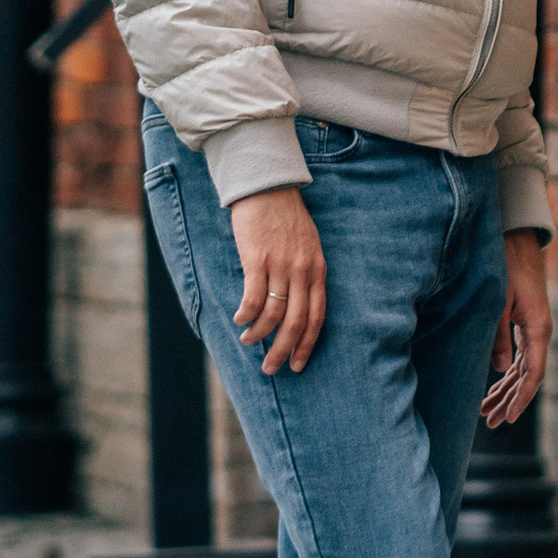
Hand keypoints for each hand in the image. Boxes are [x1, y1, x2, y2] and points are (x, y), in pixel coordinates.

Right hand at [228, 186, 324, 375]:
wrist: (270, 188)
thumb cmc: (287, 219)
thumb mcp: (309, 247)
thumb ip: (306, 274)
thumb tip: (296, 306)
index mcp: (318, 270)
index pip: (317, 316)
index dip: (308, 344)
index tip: (299, 364)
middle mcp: (303, 271)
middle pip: (296, 322)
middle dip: (284, 350)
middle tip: (271, 368)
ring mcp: (281, 266)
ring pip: (273, 315)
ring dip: (259, 335)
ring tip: (248, 341)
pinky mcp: (258, 260)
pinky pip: (253, 298)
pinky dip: (246, 315)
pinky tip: (239, 321)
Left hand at [482, 229, 551, 427]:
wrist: (516, 241)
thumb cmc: (506, 268)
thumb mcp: (497, 304)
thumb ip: (498, 337)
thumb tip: (500, 370)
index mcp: (538, 328)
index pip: (533, 374)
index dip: (521, 399)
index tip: (509, 418)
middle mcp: (540, 331)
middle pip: (528, 376)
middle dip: (510, 401)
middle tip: (491, 424)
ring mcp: (534, 327)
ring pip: (523, 367)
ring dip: (506, 389)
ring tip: (487, 410)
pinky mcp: (526, 321)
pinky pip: (520, 355)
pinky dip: (507, 372)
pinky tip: (495, 384)